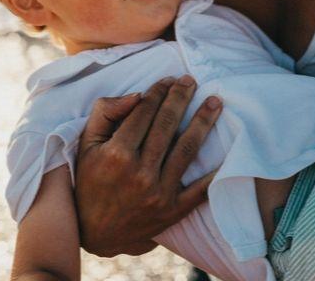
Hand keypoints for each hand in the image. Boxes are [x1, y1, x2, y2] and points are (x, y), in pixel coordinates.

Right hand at [74, 76, 221, 256]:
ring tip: (215, 102)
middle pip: (167, 125)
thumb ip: (106, 113)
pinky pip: (200, 190)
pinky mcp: (172, 211)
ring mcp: (158, 193)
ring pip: (187, 148)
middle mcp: (139, 173)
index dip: (158, 92)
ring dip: (203, 121)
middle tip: (191, 80)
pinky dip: (215, 172)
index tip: (168, 80)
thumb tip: (137, 95)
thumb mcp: (86, 144)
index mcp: (117, 154)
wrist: (93, 233)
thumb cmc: (90, 181)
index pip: (144, 112)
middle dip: (181, 97)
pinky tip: (228, 151)